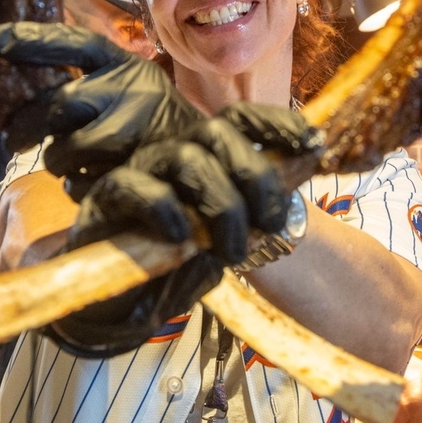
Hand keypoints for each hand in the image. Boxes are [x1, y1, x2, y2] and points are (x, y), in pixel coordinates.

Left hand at [0, 22, 203, 199]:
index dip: (36, 40)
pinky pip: (82, 183)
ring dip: (56, 160)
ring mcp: (139, 131)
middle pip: (60, 104)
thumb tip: (16, 92)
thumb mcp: (129, 90)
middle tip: (11, 140)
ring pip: (67, 148)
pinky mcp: (139, 171)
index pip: (78, 45)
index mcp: (129, 66)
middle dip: (25, 126)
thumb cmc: (154, 126)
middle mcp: (136, 90)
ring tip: (65, 161)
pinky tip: (89, 180)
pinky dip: (76, 186)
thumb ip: (87, 85)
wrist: (210, 166)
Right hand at [46, 103, 318, 356]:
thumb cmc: (172, 270)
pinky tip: (182, 239)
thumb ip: (249, 225)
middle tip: (270, 225)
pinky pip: (139, 188)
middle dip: (256, 176)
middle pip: (220, 133)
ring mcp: (142, 173)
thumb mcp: (221, 250)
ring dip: (222, 203)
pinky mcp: (107, 199)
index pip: (242, 120)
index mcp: (206, 158)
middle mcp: (175, 155)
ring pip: (189, 159)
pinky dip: (166, 210)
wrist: (114, 302)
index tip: (314, 143)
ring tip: (232, 251)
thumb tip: (273, 210)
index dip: (278, 124)